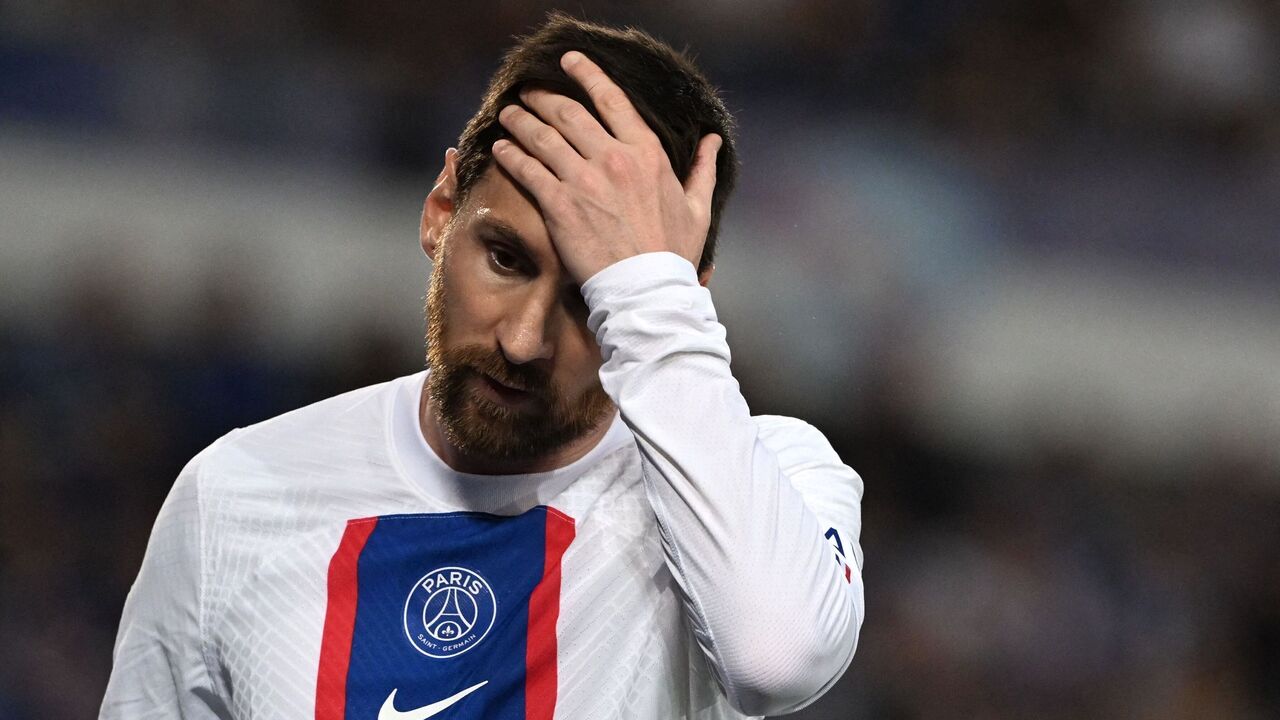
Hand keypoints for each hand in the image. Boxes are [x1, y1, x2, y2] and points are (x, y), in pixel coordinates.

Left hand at [491, 50, 721, 284]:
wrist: (646, 289)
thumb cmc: (673, 253)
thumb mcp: (697, 208)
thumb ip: (702, 170)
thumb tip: (712, 141)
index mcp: (646, 153)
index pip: (612, 99)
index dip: (587, 74)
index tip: (570, 62)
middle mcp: (613, 157)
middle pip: (569, 112)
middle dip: (544, 96)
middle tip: (528, 91)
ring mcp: (584, 179)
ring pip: (543, 136)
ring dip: (521, 121)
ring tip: (509, 114)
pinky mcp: (560, 204)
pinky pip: (528, 169)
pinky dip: (512, 155)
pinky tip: (501, 149)